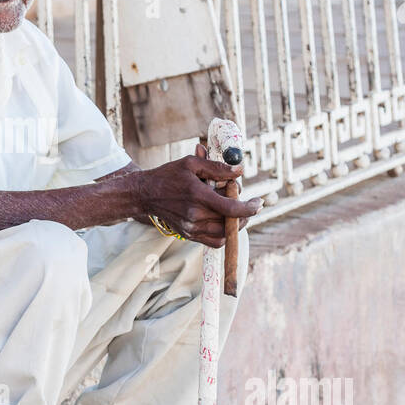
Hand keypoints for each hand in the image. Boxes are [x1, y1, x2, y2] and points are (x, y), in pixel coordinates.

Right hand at [132, 144, 261, 247]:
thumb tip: (240, 171)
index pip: (231, 209)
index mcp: (197, 196)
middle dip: (242, 212)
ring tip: (232, 210)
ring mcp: (191, 228)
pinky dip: (224, 233)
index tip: (259, 202)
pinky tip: (222, 220)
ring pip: (224, 235)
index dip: (250, 208)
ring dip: (234, 224)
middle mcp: (195, 215)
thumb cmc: (169, 175)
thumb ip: (217, 167)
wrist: (145, 194)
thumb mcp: (191, 163)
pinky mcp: (188, 235)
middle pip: (230, 222)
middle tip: (240, 199)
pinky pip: (214, 241)